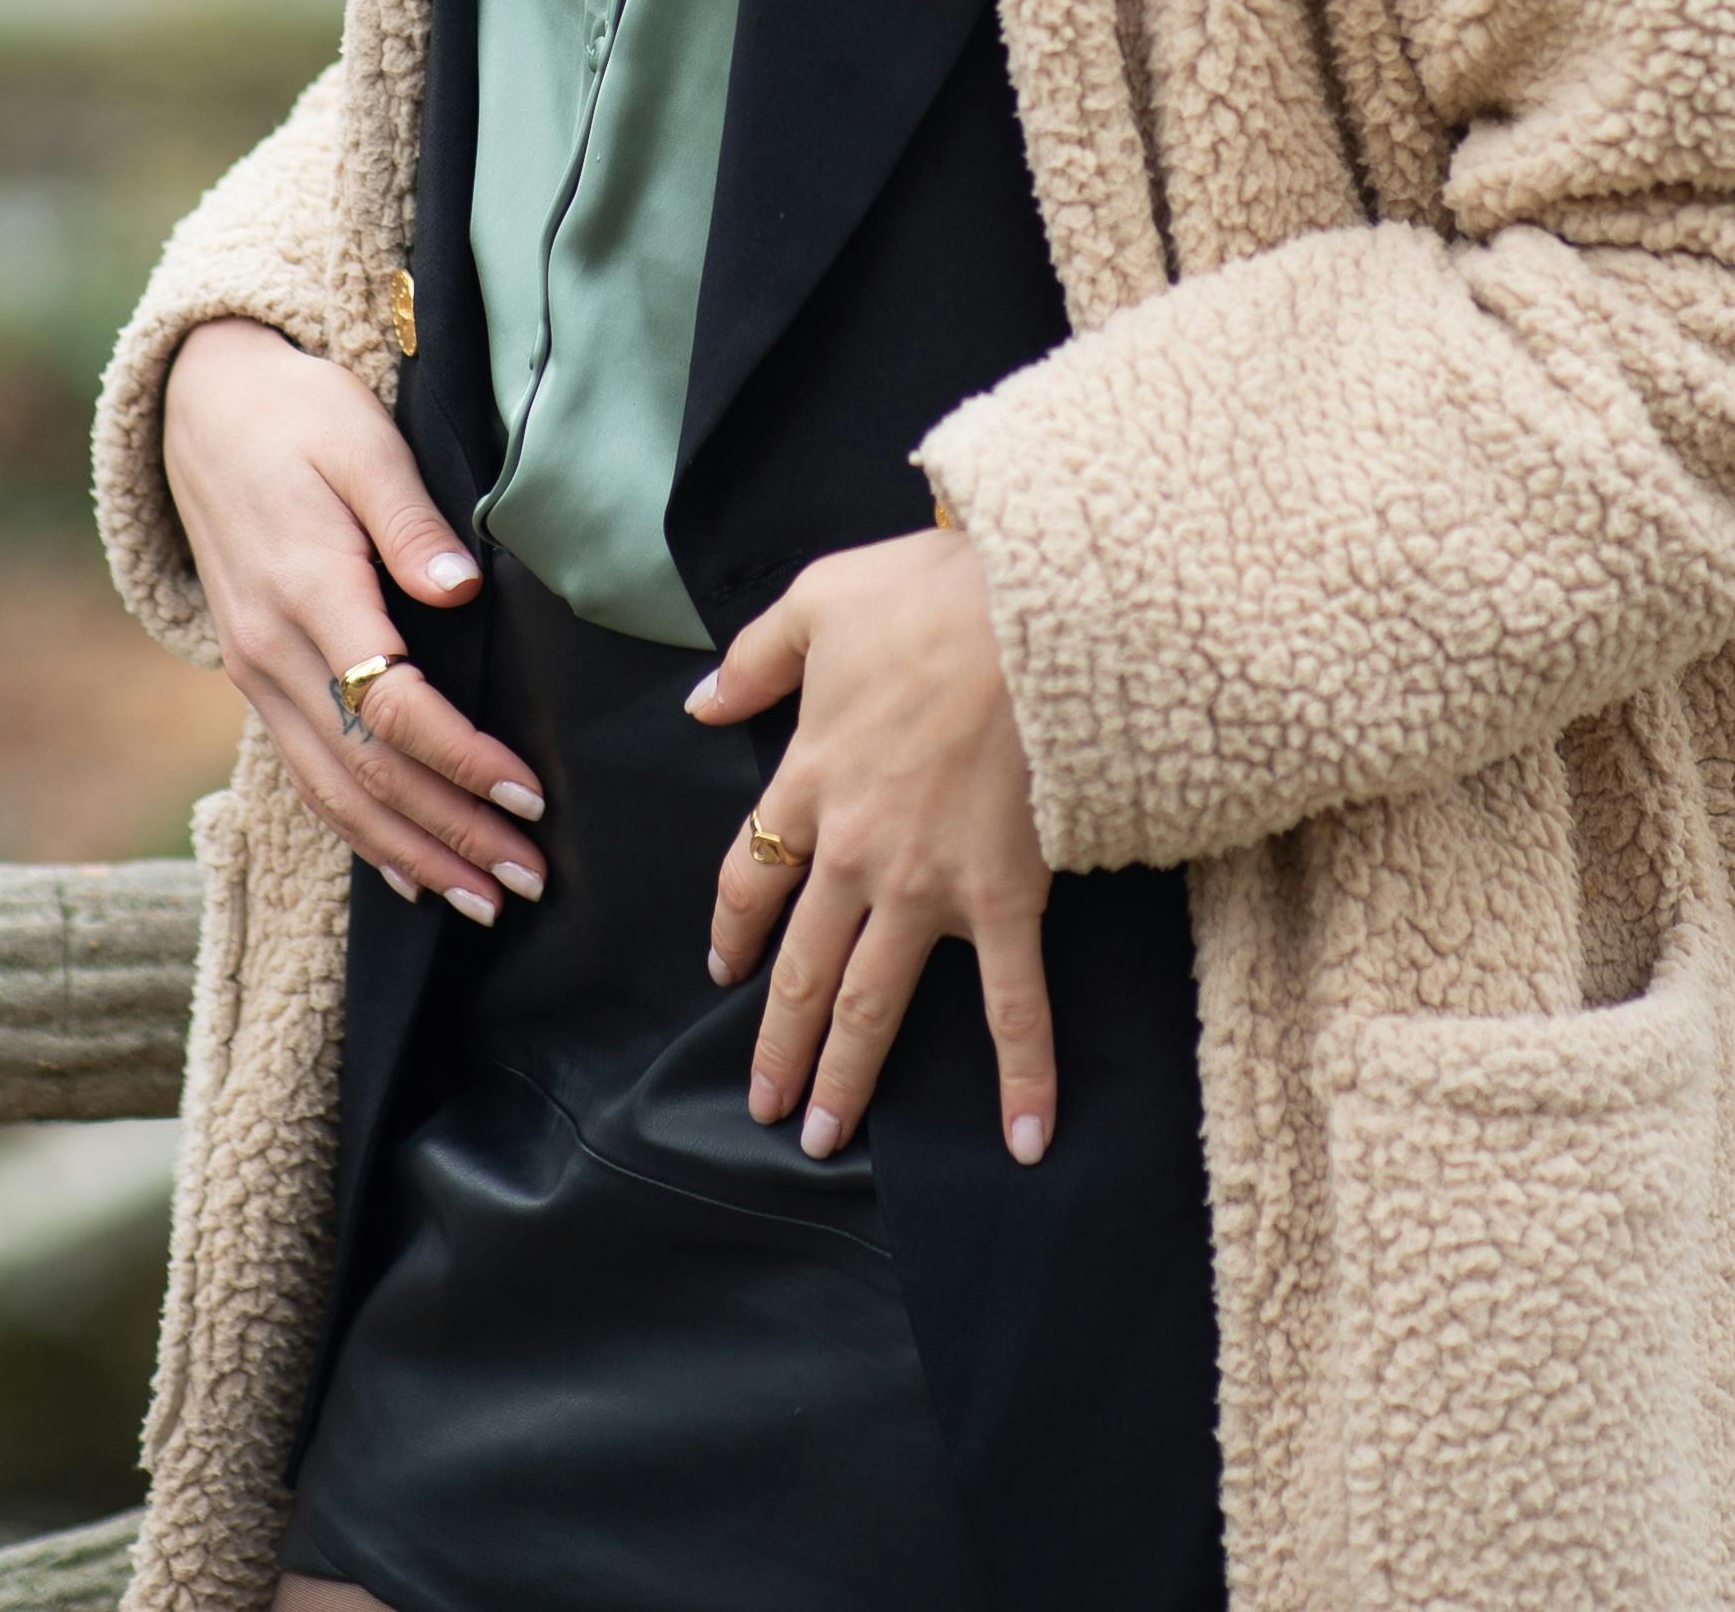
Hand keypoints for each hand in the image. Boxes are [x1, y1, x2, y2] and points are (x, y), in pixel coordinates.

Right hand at [163, 317, 544, 924]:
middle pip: (366, 773)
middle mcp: (272, 652)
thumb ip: (410, 521)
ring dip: (410, 854)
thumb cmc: (300, 415)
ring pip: (333, 792)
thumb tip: (461, 588)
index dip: (462, 759)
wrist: (203, 407)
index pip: (390, 707)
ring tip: (481, 899)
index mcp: (308, 591)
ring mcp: (256, 673)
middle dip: (450, 834)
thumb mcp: (363, 441)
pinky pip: (307, 775)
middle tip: (527, 882)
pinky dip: (358, 831)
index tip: (530, 794)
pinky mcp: (255, 678)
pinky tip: (405, 871)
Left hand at [691, 528, 1052, 1164]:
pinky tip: (1025, 1140)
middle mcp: (855, 850)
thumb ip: (754, 659)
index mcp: (809, 779)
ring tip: (825, 1139)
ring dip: (848, 1075)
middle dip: (779, 1043)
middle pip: (801, 965)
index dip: (734, 929)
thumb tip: (699, 705)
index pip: (750, 876)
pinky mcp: (1004, 896)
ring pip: (872, 1000)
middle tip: (767, 1108)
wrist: (1035, 611)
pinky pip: (1013, 1002)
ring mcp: (928, 884)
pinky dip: (1023, 1075)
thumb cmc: (931, 595)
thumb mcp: (820, 599)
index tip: (724, 970)